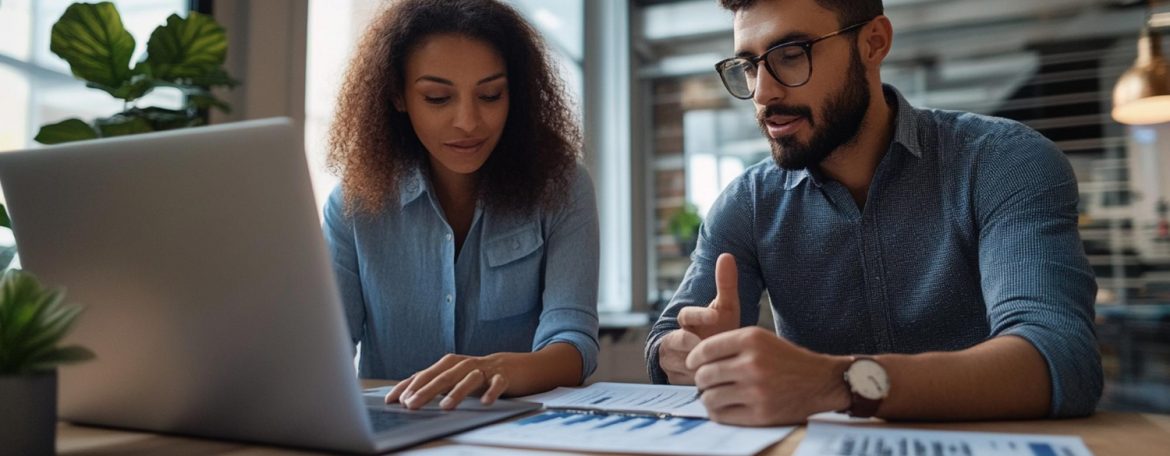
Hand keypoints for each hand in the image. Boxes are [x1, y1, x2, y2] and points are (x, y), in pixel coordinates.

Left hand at [385, 353, 509, 409]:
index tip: (393, 401)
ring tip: (445, 407)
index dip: (408, 387)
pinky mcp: (503, 376)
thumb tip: (405, 397)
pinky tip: (485, 402)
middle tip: (411, 404)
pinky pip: (497, 384)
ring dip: (457, 392)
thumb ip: (432, 385)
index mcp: (449, 364)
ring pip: (469, 379)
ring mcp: (484, 369)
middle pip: (443, 377)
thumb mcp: (454, 378)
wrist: (514, 366)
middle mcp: (464, 364)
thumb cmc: (478, 374)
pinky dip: (491, 392)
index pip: (425, 374)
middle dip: (426, 391)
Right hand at [659, 253, 741, 383]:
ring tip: (720, 366)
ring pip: (684, 364)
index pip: (686, 315)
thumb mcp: (725, 309)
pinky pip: (684, 382)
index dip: (700, 315)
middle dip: (699, 347)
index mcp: (685, 320)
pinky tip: (715, 382)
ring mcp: (669, 360)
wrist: (710, 356)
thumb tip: (727, 255)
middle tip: (715, 349)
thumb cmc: (718, 329)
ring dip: (702, 366)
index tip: (715, 316)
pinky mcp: (670, 379)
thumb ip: (726, 285)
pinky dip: (698, 382)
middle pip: (681, 343)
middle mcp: (672, 339)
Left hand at [687, 327, 850, 425]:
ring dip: (708, 398)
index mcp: (751, 339)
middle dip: (701, 380)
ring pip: (710, 397)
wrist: (822, 382)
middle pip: (704, 375)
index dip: (694, 359)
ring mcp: (756, 390)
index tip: (693, 365)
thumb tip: (696, 360)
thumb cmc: (788, 360)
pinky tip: (723, 408)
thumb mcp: (762, 340)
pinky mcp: (760, 414)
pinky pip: (722, 415)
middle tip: (705, 383)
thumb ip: (731, 345)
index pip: (706, 349)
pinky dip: (717, 413)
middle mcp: (752, 363)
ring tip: (714, 396)